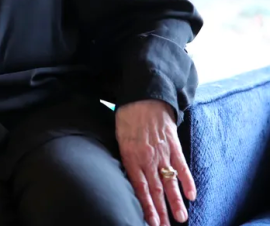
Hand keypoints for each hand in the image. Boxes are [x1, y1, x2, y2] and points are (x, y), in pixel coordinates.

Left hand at [115, 99, 196, 225]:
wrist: (143, 96)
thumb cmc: (127, 117)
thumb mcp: (118, 138)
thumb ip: (126, 158)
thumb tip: (128, 175)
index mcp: (131, 157)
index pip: (139, 187)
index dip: (145, 206)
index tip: (150, 221)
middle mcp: (147, 158)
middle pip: (155, 189)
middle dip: (160, 211)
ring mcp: (162, 152)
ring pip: (170, 181)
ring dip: (175, 201)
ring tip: (180, 219)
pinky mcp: (174, 145)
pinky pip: (182, 166)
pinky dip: (187, 181)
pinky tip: (191, 195)